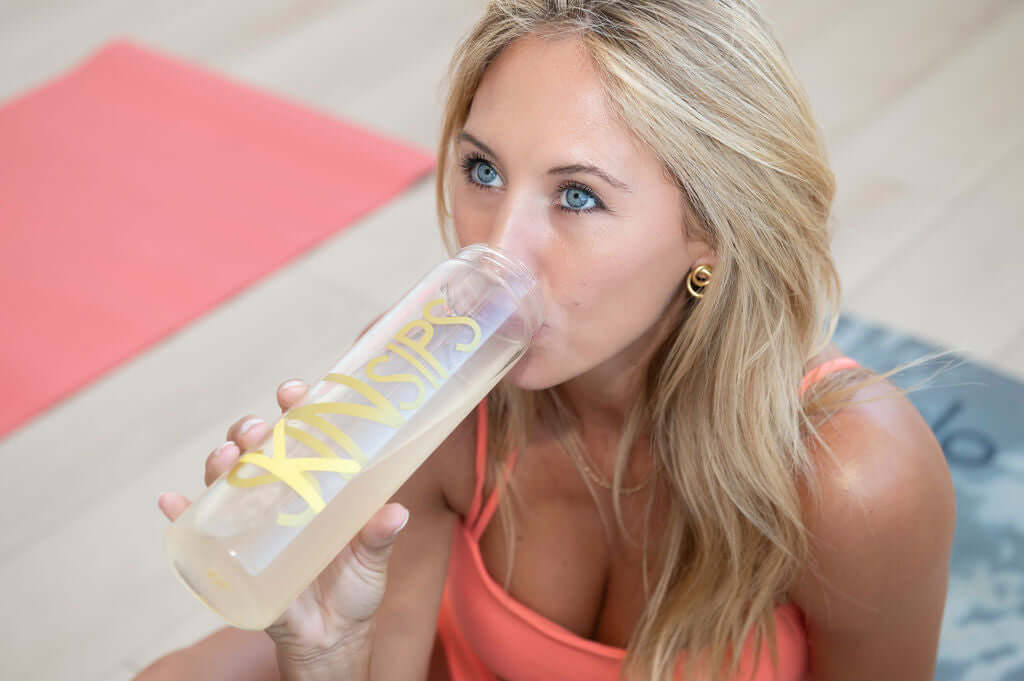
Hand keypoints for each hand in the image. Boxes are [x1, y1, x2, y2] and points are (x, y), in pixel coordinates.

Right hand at [158, 378, 409, 679]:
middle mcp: (280, 494)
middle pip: (257, 449)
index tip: (294, 392)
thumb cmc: (354, 588)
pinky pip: (197, 530)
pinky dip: (179, 513)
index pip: (301, 434)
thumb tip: (396, 512)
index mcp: (316, 483)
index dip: (294, 407)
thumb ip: (381, 536)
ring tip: (227, 457)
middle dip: (251, 430)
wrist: (331, 640)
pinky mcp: (230, 555)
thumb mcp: (372, 559)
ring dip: (220, 461)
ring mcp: (252, 522)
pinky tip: (170, 500)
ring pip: (227, 480)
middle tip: (258, 430)